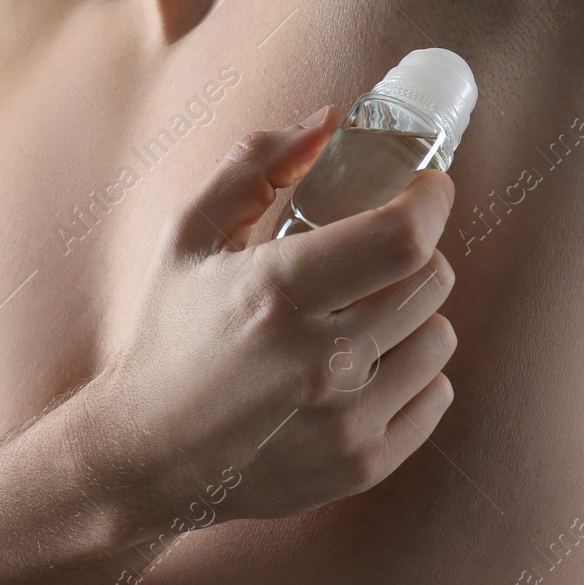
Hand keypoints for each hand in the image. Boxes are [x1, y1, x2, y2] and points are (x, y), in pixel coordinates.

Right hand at [76, 108, 458, 534]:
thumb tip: (330, 120)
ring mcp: (344, 420)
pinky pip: (438, 394)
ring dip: (415, 316)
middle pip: (431, 281)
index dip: (430, 202)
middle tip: (380, 259)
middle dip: (416, 255)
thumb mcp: (191, 236)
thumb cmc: (169, 335)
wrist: (142, 459)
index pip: (401, 237)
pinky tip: (367, 370)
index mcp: (275, 292)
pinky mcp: (362, 465)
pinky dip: (413, 373)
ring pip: (441, 336)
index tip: (427, 187)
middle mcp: (319, 361)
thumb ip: (256, 165)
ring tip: (366, 319)